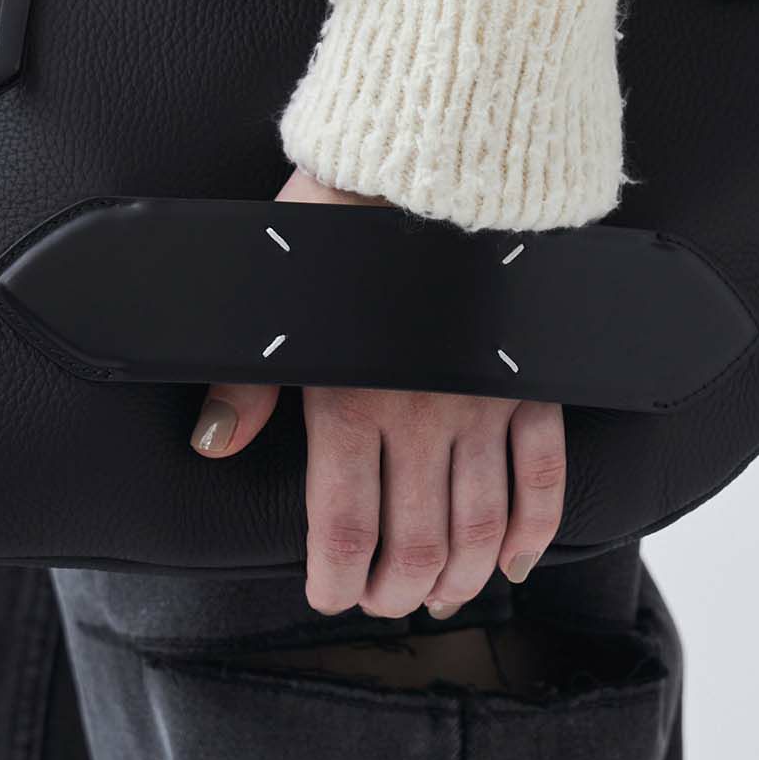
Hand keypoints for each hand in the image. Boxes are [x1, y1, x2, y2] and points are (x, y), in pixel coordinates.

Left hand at [189, 169, 566, 616]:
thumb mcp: (276, 293)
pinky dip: (536, 528)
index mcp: (350, 401)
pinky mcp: (531, 381)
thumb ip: (248, 379)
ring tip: (443, 591)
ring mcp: (484, 403)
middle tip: (386, 600)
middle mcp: (421, 415)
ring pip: (482, 525)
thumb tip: (214, 442)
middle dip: (398, 590)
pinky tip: (518, 558)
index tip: (331, 595)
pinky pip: (544, 473)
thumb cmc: (342, 220)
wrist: (431, 159)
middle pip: (418, 544)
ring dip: (463, 574)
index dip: (339, 581)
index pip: (346, 530)